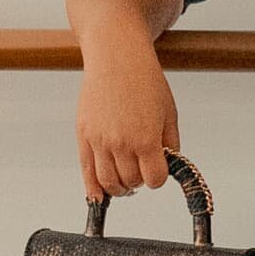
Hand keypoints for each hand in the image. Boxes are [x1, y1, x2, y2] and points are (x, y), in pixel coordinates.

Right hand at [76, 44, 181, 201]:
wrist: (116, 59)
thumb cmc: (144, 80)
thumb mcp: (169, 112)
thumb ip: (170, 143)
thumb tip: (167, 166)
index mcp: (146, 139)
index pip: (155, 179)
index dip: (159, 176)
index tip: (158, 170)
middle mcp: (121, 144)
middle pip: (131, 182)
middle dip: (140, 179)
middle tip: (142, 168)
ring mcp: (99, 142)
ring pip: (108, 183)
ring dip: (120, 186)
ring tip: (125, 178)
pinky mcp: (83, 137)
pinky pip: (86, 172)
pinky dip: (93, 189)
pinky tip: (99, 196)